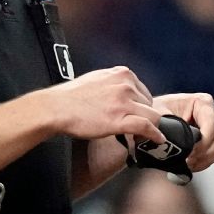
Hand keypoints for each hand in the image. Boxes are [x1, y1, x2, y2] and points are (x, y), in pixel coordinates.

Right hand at [45, 66, 164, 143]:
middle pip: (149, 104)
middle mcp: (126, 85)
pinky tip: (158, 139)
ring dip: (150, 126)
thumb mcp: (98, 78)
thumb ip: (114, 83)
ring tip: (143, 136)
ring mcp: (124, 102)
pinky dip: (155, 134)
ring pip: (152, 115)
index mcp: (121, 74)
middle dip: (145, 116)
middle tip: (137, 126)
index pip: (143, 91)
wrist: (56, 107)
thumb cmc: (71, 96)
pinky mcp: (120, 119)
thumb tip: (124, 92)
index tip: (139, 113)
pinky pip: (146, 127)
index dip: (142, 105)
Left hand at [153, 92, 213, 172]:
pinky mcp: (212, 139)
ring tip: (188, 164)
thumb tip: (175, 143)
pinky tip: (190, 165)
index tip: (190, 153)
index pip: (211, 124)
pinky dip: (204, 162)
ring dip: (205, 160)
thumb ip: (168, 126)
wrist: (154, 118)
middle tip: (188, 162)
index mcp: (202, 102)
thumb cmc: (156, 112)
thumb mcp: (159, 115)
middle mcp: (212, 113)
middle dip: (204, 153)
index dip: (203, 142)